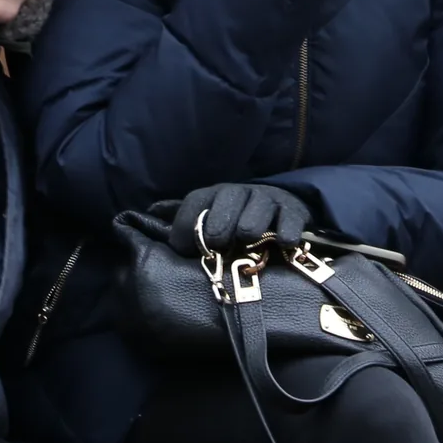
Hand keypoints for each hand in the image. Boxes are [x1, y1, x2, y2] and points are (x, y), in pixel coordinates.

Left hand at [167, 184, 313, 257]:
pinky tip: (282, 244)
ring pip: (254, 215)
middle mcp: (240, 192)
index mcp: (215, 194)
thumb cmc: (238, 216)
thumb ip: (184, 216)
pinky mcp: (293, 211)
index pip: (194, 204)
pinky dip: (284, 234)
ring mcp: (267, 199)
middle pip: (224, 208)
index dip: (185, 227)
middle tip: (219, 246)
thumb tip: (150, 211)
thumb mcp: (210, 213)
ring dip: (249, 231)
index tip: (183, 250)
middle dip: (218, 230)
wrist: (284, 205)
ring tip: (248, 244)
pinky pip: (288, 221)